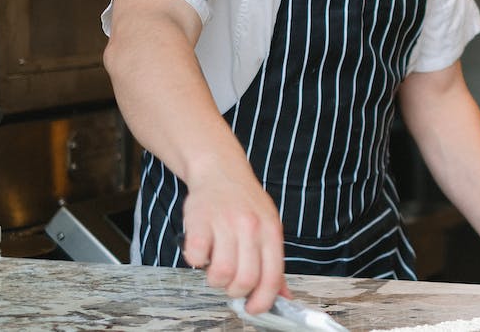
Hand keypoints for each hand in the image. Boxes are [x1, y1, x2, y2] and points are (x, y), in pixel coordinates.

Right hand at [180, 161, 291, 312]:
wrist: (220, 170)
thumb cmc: (245, 203)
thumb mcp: (268, 228)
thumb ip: (274, 263)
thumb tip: (284, 297)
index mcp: (271, 232)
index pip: (272, 276)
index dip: (263, 300)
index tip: (254, 309)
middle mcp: (251, 227)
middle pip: (246, 279)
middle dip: (236, 291)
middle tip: (231, 283)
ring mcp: (225, 223)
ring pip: (221, 273)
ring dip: (215, 279)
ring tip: (215, 266)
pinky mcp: (199, 220)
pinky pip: (196, 257)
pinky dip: (196, 262)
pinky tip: (202, 251)